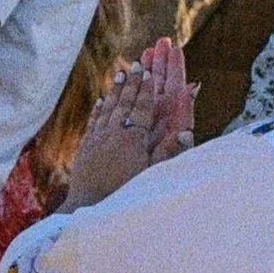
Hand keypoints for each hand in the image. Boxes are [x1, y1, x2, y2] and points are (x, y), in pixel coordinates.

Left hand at [57, 44, 193, 212]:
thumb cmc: (125, 194)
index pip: (142, 108)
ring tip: (120, 74)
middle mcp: (113, 134)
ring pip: (108, 109)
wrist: (88, 208)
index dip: (146, 89)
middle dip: (131, 82)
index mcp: (132, 138)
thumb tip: (188, 132)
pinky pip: (93, 122)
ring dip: (115, 90)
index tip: (148, 71)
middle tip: (136, 64)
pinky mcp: (85, 148)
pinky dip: (98, 109)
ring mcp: (97, 139)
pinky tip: (101, 101)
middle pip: (124, 103)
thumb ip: (168, 152)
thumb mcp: (151, 175)